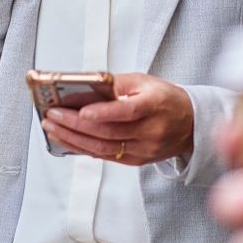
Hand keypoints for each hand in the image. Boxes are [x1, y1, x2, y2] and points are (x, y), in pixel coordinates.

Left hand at [40, 72, 193, 164]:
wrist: (191, 123)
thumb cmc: (164, 98)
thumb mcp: (144, 81)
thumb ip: (114, 83)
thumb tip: (83, 86)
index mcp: (154, 106)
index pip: (128, 111)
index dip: (104, 113)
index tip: (81, 111)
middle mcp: (151, 132)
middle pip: (108, 132)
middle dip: (75, 124)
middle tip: (52, 115)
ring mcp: (144, 149)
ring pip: (104, 148)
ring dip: (73, 139)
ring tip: (52, 127)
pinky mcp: (137, 160)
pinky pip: (106, 156)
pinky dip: (83, 148)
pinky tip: (66, 140)